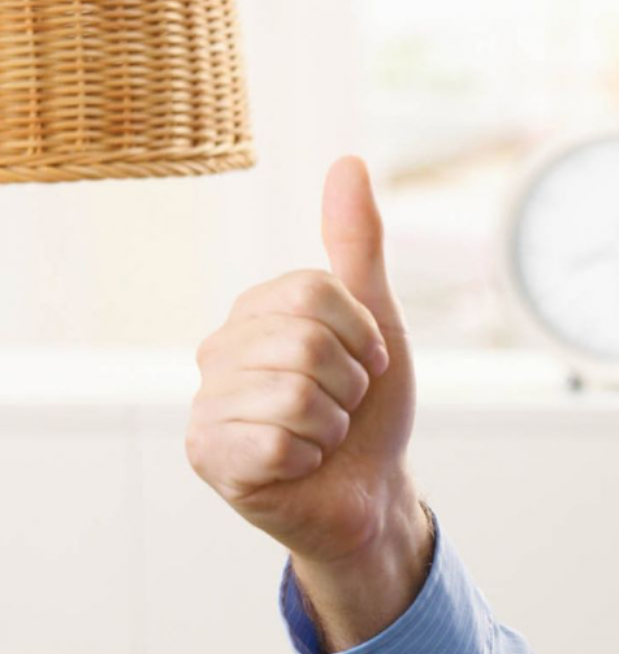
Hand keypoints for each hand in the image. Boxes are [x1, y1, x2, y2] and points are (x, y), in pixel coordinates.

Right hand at [186, 156, 430, 645]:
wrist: (371, 493)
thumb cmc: (369, 410)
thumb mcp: (376, 321)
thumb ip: (357, 246)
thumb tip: (348, 161)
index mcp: (253, 312)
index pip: (315, 292)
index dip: (362, 336)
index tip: (365, 365)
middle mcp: (217, 352)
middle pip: (305, 341)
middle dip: (349, 384)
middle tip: (343, 408)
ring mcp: (206, 404)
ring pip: (294, 393)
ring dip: (333, 424)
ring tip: (322, 436)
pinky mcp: (209, 457)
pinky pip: (277, 442)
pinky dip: (310, 457)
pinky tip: (299, 464)